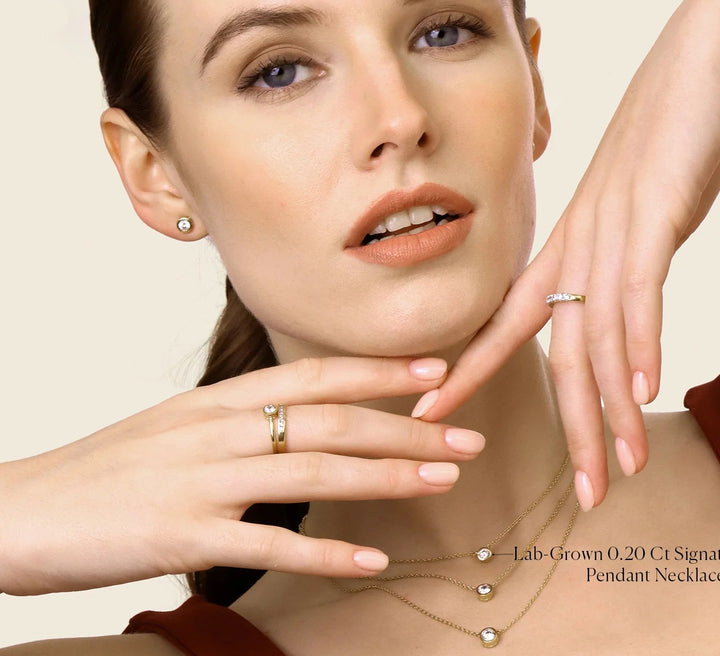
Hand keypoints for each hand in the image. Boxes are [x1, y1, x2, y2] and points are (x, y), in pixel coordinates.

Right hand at [0, 356, 483, 594]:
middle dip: (406, 429)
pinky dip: (326, 553)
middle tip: (465, 440)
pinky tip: (373, 559)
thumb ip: (243, 418)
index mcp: (221, 399)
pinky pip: (269, 543)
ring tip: (441, 483)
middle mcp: (220, 429)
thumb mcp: (181, 422)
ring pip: (313, 473)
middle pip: (331, 422)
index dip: (379, 371)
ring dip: (385, 477)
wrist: (24, 507)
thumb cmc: (111, 466)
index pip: (316, 374)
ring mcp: (202, 480)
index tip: (435, 370)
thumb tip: (306, 421)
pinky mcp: (181, 534)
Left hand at [415, 0, 719, 507]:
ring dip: (611, 406)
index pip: (506, 322)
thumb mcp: (624, 214)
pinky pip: (641, 289)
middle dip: (570, 427)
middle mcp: (578, 248)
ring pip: (601, 336)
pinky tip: (642, 390)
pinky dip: (641, 342)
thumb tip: (606, 302)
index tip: (432, 418)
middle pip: (561, 353)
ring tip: (617, 469)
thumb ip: (607, 262)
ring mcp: (613, 232)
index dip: (468, 371)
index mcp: (563, 250)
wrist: (692, 69)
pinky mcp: (655, 214)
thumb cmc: (658, 146)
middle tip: (582, 494)